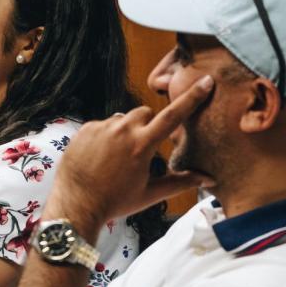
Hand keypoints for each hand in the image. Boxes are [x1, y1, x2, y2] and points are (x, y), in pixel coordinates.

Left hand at [50, 76, 215, 225]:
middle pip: (145, 113)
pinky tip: (100, 156)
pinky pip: (102, 125)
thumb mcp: (151, 194)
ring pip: (123, 119)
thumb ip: (181, 182)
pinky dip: (105, 136)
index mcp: (142, 145)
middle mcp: (122, 130)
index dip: (192, 98)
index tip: (205, 81)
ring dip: (125, 131)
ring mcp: (101, 127)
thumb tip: (209, 180)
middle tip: (141, 149)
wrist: (76, 205)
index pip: (173, 116)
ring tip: (117, 156)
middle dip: (148, 125)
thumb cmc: (116, 202)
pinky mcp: (85, 129)